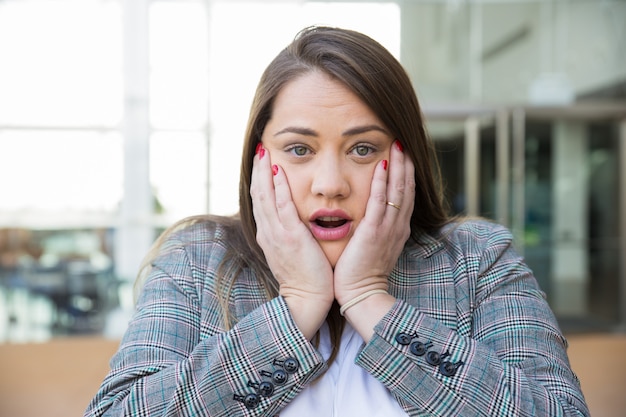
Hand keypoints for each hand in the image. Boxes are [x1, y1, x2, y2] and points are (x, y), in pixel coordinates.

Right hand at [250, 146, 333, 338]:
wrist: (305, 301)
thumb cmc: (304, 278)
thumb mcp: (291, 253)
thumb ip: (289, 235)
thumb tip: (293, 222)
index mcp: (268, 235)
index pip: (260, 201)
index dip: (259, 180)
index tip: (262, 162)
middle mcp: (268, 232)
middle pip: (258, 194)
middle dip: (258, 170)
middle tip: (260, 149)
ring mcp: (277, 234)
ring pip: (265, 197)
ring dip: (264, 172)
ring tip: (264, 152)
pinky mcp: (291, 237)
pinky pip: (282, 208)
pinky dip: (278, 189)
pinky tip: (278, 173)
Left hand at [333, 140, 414, 305]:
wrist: (361, 294)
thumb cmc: (362, 273)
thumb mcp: (374, 248)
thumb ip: (376, 231)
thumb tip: (371, 219)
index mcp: (396, 229)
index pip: (404, 196)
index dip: (406, 174)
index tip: (404, 156)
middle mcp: (397, 226)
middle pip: (406, 188)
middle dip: (405, 164)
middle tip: (404, 142)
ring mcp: (388, 228)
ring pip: (397, 190)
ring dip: (398, 166)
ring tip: (398, 145)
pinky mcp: (374, 232)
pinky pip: (380, 201)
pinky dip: (382, 182)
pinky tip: (382, 165)